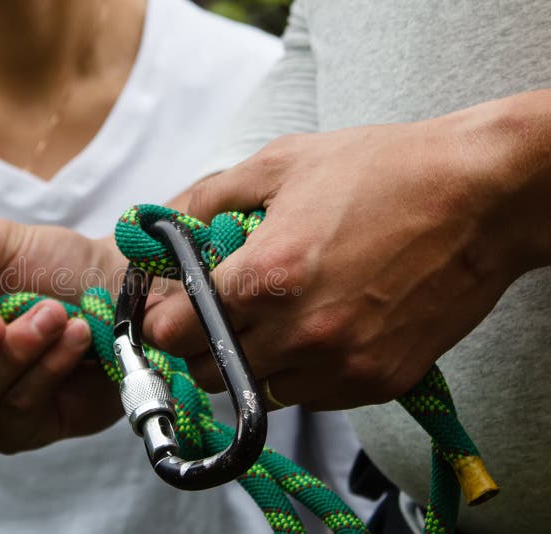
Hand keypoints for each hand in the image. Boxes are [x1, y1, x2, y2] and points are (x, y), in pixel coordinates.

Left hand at [145, 95, 550, 409]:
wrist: (481, 198)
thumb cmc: (382, 171)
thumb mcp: (281, 164)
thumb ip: (207, 198)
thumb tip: (162, 225)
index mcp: (266, 276)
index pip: (175, 333)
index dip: (163, 320)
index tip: (170, 309)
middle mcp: (300, 333)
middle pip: (209, 370)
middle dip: (200, 343)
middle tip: (216, 311)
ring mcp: (341, 365)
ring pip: (258, 390)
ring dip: (250, 361)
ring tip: (273, 317)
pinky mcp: (377, 382)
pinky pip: (311, 397)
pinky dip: (299, 372)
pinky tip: (316, 329)